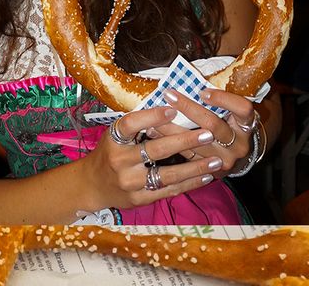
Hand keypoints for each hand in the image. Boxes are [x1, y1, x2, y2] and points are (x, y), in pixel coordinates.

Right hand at [86, 106, 227, 210]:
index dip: (152, 116)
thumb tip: (173, 109)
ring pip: (167, 174)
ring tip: (216, 161)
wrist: (92, 186)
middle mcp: (120, 161)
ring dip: (195, 167)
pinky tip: (205, 177)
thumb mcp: (115, 135)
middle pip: (156, 150)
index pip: (131, 124)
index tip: (174, 109)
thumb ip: (138, 126)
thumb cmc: (110, 153)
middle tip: (208, 134)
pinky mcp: (139, 199)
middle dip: (185, 141)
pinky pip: (168, 190)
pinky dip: (189, 184)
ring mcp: (130, 182)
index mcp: (113, 140)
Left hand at [149, 88, 255, 175]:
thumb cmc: (229, 124)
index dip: (224, 99)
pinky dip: (170, 142)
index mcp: (247, 124)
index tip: (202, 91)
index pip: (242, 108)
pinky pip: (188, 156)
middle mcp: (239, 144)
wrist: (236, 154)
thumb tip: (187, 78)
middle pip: (213, 125)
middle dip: (189, 108)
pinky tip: (154, 132)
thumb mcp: (230, 111)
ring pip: (196, 143)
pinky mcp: (211, 171)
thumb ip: (217, 98)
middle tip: (169, 95)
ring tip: (154, 117)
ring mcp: (226, 160)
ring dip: (172, 128)